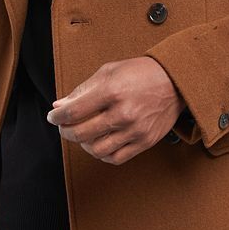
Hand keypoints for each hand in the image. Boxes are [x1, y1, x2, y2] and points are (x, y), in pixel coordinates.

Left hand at [46, 57, 186, 164]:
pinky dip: (102, 154)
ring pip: (96, 149)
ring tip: (83, 135)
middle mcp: (123, 113)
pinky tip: (100, 143)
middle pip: (81, 133)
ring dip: (83, 144)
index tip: (53, 117)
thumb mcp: (109, 72)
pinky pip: (115, 158)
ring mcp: (135, 130)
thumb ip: (83, 90)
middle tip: (65, 126)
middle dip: (66, 131)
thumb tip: (59, 106)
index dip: (58, 117)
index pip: (74, 111)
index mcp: (112, 91)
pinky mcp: (145, 142)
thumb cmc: (141, 73)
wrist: (174, 81)